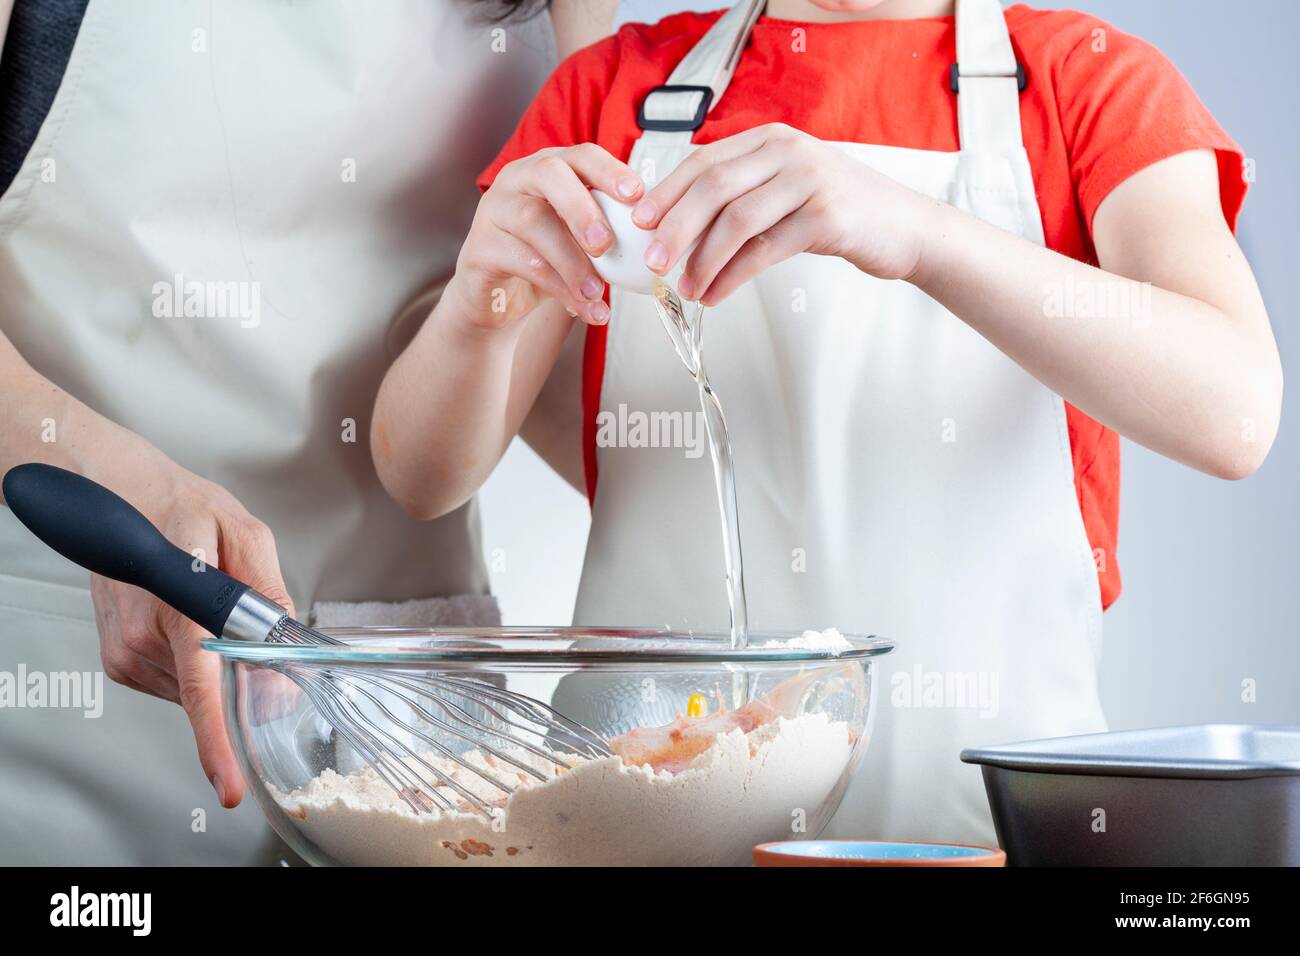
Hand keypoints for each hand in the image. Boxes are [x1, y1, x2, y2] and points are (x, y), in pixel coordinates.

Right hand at [80, 426, 292, 807]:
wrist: (121, 494)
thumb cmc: (180, 507)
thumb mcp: (243, 533)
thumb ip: (268, 589)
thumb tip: (287, 639)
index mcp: (178, 608)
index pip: (201, 690)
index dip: (215, 742)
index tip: (228, 784)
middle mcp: (144, 637)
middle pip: (212, 686)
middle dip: (238, 664)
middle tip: (231, 605)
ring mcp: (126, 652)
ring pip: (195, 686)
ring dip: (211, 656)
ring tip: (196, 601)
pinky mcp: (119, 661)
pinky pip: (174, 680)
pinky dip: (190, 658)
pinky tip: (182, 618)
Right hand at [449, 144, 643, 329]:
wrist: (498, 300)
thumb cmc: (546, 260)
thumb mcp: (580, 241)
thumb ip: (610, 231)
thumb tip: (660, 241)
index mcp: (549, 169)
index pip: (580, 155)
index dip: (609, 171)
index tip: (636, 195)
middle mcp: (517, 180)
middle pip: (549, 175)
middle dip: (583, 208)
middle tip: (607, 244)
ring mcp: (493, 211)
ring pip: (533, 222)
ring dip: (571, 260)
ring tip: (597, 292)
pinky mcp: (479, 248)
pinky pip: (520, 261)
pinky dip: (557, 287)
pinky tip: (581, 307)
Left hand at [630, 123, 934, 303]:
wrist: (905, 228)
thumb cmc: (839, 213)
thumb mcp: (787, 190)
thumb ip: (744, 194)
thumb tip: (678, 224)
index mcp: (772, 139)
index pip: (704, 161)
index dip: (667, 192)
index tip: (639, 223)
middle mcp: (789, 152)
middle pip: (713, 187)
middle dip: (675, 226)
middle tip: (652, 261)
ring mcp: (810, 182)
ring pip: (736, 221)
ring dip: (703, 260)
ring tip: (685, 288)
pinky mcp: (826, 218)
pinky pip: (765, 250)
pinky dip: (733, 276)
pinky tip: (715, 294)